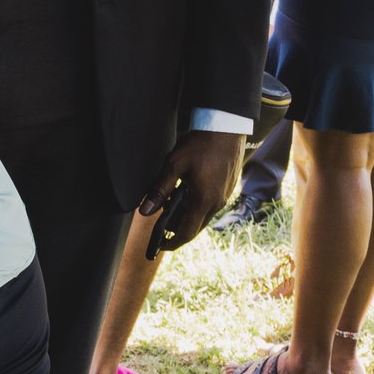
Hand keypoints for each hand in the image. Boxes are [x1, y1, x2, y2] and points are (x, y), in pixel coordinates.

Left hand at [134, 129, 246, 253]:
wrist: (227, 127)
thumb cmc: (200, 144)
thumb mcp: (174, 165)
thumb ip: (159, 190)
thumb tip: (145, 212)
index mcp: (203, 200)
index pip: (186, 232)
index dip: (172, 243)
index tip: (161, 246)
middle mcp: (216, 203)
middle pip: (196, 227)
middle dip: (178, 230)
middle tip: (162, 226)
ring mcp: (224, 196)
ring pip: (204, 217)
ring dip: (188, 217)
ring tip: (172, 206)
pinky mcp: (228, 188)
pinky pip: (211, 206)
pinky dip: (197, 207)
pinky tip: (187, 194)